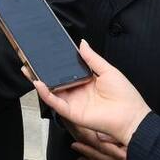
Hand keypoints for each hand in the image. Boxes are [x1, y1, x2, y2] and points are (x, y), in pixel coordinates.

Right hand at [27, 40, 149, 147]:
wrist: (131, 116)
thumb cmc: (125, 96)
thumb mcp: (107, 70)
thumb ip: (92, 58)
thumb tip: (82, 43)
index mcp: (85, 81)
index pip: (65, 70)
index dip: (54, 63)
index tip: (44, 52)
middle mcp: (77, 91)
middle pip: (54, 80)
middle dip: (41, 71)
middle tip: (29, 59)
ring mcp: (73, 102)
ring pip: (51, 91)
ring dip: (38, 80)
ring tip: (28, 68)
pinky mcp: (72, 112)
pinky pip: (56, 102)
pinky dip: (46, 94)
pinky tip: (39, 83)